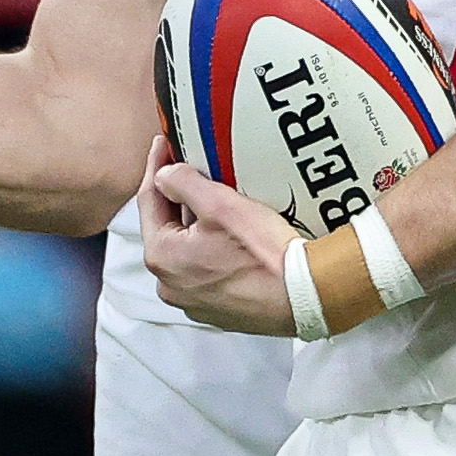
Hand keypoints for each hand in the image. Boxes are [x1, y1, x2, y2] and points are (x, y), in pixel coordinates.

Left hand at [138, 139, 302, 334]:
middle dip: (177, 198)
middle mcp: (170, 285)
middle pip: (167, 228)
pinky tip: (230, 235)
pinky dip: (211, 250)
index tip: (163, 146)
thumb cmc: (265, 255)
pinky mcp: (218, 309)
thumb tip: (165, 175)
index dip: (157, 167)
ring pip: (186, 250)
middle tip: (189, 169)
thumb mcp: (220, 204)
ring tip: (214, 199)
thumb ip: (182, 183)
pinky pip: (206, 270)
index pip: (149, 201)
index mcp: (162, 257)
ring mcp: (193, 301)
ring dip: (195, 225)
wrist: (306, 294)